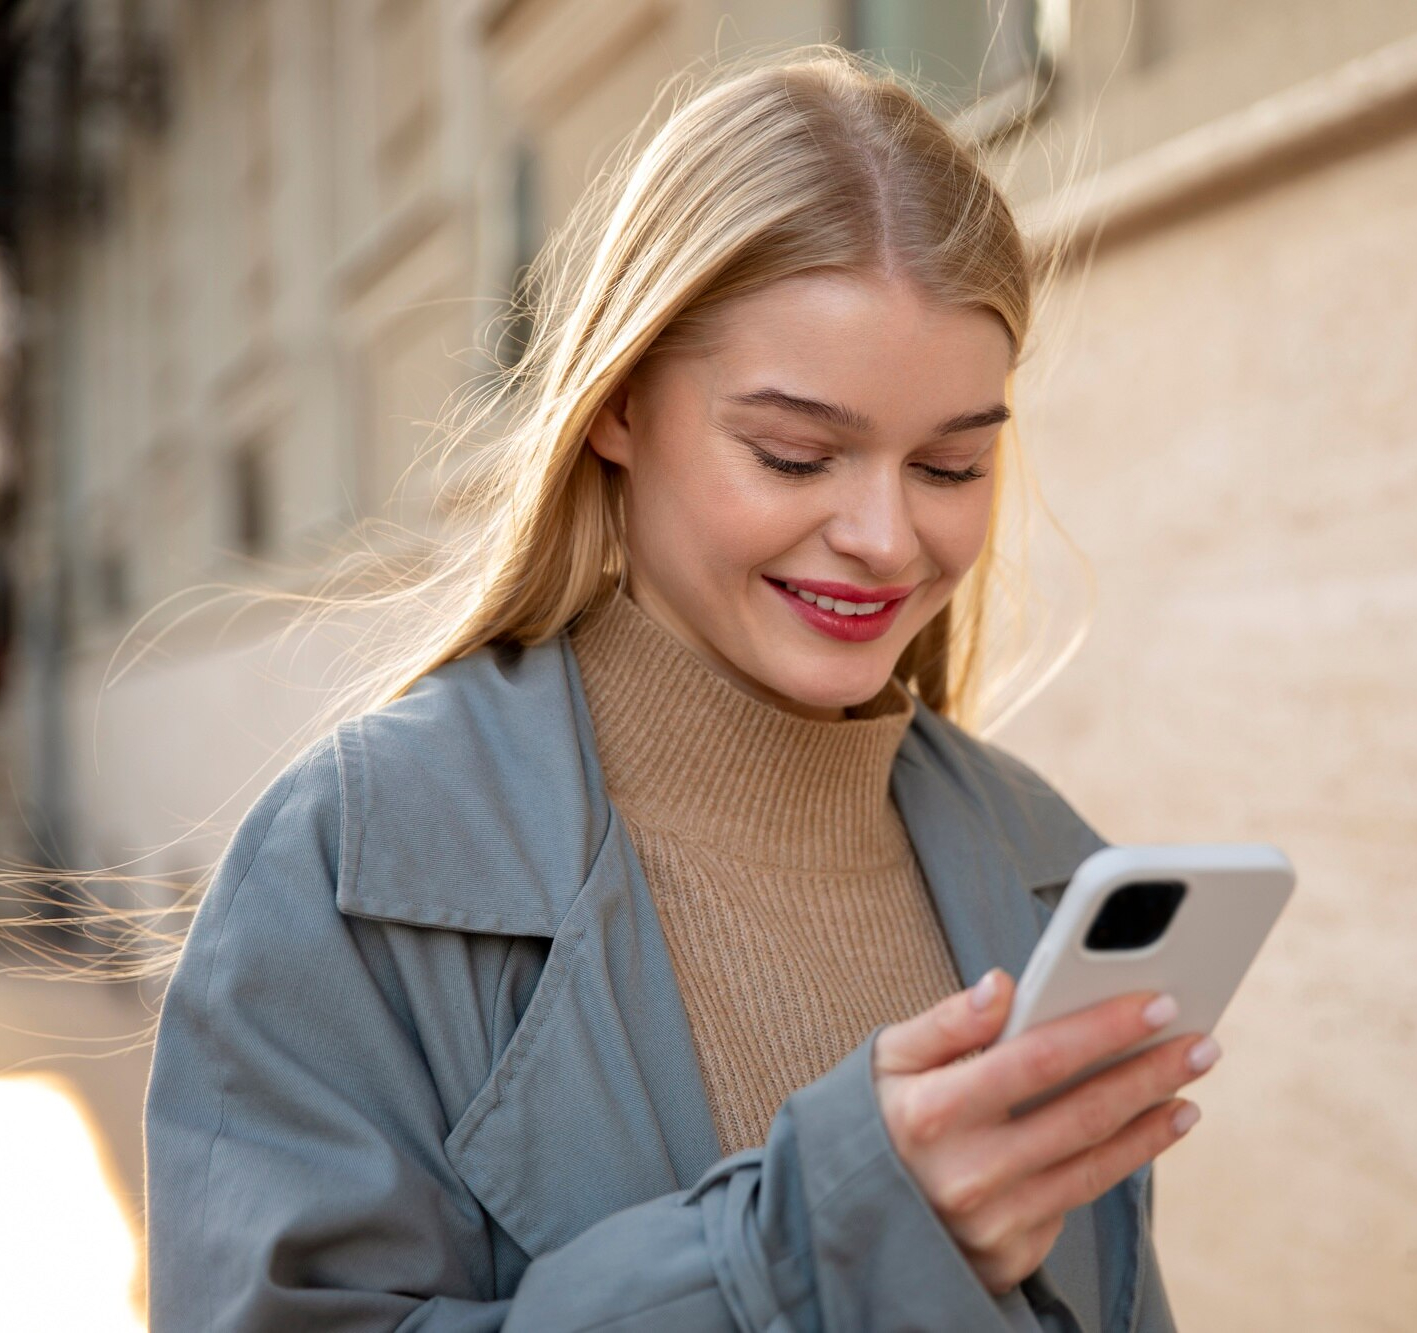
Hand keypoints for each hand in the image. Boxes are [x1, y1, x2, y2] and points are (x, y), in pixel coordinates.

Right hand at [871, 969, 1218, 1295]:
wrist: (851, 1217)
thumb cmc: (878, 1120)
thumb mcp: (888, 1060)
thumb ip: (946, 1022)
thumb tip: (1003, 985)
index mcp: (932, 1111)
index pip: (1036, 1059)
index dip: (1102, 1029)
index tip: (1155, 1001)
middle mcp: (966, 1172)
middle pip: (1082, 1113)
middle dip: (1150, 1072)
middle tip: (1201, 1041)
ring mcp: (993, 1221)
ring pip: (1094, 1163)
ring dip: (1152, 1122)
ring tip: (1188, 1087)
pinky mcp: (1012, 1254)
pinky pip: (1078, 1197)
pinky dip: (1121, 1160)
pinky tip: (1149, 1130)